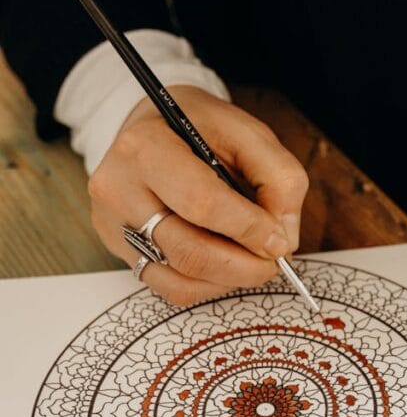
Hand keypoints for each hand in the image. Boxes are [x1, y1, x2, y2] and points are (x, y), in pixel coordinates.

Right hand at [89, 85, 308, 304]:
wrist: (153, 127)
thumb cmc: (200, 129)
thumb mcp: (247, 133)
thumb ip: (278, 178)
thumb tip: (283, 239)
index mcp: (146, 146)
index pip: (202, 203)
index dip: (249, 230)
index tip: (280, 242)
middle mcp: (118, 188)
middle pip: (188, 251)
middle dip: (244, 266)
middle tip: (274, 263)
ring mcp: (113, 224)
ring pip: (180, 278)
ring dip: (229, 280)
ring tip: (252, 263)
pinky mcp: (118, 249)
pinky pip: (170, 288)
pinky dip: (208, 287)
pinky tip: (225, 268)